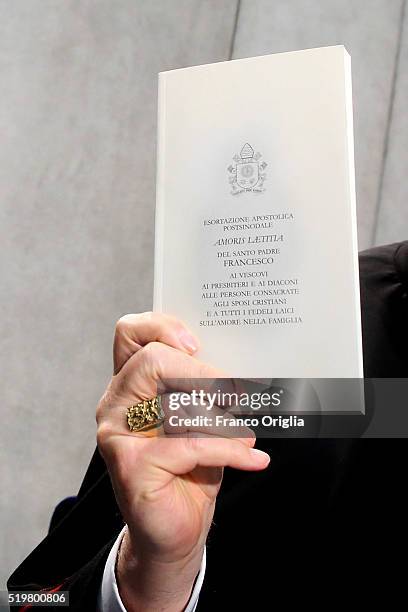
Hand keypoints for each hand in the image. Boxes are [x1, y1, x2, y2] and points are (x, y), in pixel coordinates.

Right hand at [96, 312, 269, 610]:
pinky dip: (228, 450)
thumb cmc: (190, 467)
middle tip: (237, 393)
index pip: (131, 333)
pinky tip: (252, 458)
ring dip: (222, 420)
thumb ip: (204, 388)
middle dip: (202, 373)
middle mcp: (117, 403)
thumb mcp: (200, 418)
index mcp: (131, 382)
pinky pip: (188, 445)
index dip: (162, 327)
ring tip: (246, 433)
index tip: (197, 345)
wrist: (176, 528)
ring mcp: (118, 434)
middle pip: (152, 360)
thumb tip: (241, 369)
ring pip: (174, 403)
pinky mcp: (131, 466)